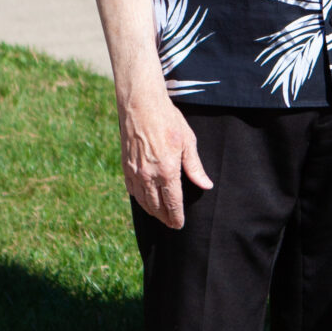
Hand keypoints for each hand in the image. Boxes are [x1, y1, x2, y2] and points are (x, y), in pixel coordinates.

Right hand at [117, 85, 211, 229]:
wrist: (141, 105)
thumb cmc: (168, 120)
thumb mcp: (188, 142)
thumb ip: (195, 167)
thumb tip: (206, 185)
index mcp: (167, 171)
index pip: (172, 203)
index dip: (176, 217)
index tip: (179, 225)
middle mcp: (149, 176)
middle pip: (156, 207)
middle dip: (165, 218)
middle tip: (172, 224)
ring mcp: (135, 172)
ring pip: (143, 201)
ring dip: (152, 212)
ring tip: (160, 216)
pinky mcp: (125, 167)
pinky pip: (132, 190)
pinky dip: (140, 199)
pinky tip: (145, 200)